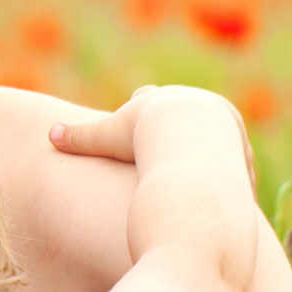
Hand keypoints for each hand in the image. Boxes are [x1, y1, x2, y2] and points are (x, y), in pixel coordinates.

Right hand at [50, 85, 253, 188]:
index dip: (140, 109)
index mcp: (168, 102)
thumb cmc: (143, 138)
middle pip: (186, 116)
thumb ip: (79, 138)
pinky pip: (232, 168)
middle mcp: (200, 110)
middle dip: (176, 128)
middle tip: (167, 140)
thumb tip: (49, 135)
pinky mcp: (242, 157)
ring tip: (195, 171)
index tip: (135, 115)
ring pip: (214, 141)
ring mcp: (226, 133)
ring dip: (205, 153)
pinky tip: (214, 191)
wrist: (193, 143)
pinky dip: (221, 178)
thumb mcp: (106, 137)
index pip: (150, 100)